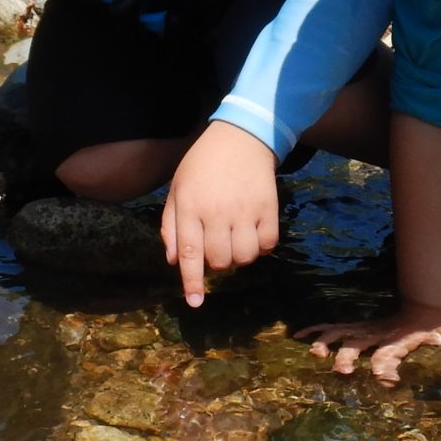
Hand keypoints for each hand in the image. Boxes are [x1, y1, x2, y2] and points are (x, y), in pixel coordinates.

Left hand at [163, 122, 281, 306]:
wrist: (241, 137)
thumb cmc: (203, 164)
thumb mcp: (178, 188)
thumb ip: (172, 225)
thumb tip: (174, 261)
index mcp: (190, 207)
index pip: (190, 253)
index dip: (192, 282)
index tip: (195, 303)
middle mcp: (217, 212)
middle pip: (219, 261)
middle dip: (217, 263)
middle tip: (218, 246)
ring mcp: (245, 211)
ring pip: (244, 257)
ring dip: (239, 257)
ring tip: (236, 240)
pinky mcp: (268, 208)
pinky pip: (268, 245)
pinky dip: (261, 247)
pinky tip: (254, 233)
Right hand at [298, 305, 440, 385]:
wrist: (432, 307)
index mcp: (400, 341)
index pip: (390, 355)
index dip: (387, 368)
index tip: (388, 380)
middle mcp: (380, 335)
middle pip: (358, 343)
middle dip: (348, 356)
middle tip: (340, 370)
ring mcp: (368, 330)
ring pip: (341, 334)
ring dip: (326, 342)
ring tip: (313, 352)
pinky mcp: (360, 329)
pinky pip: (333, 328)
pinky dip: (315, 330)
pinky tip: (298, 336)